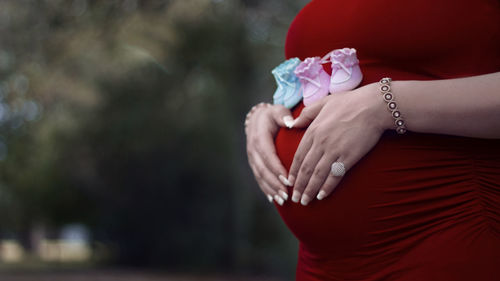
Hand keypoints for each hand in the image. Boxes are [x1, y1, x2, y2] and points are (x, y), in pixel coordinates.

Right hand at [245, 103, 294, 204]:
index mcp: (259, 137)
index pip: (268, 155)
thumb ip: (283, 115)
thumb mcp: (278, 111)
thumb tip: (290, 123)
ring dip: (270, 189)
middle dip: (274, 184)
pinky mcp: (253, 164)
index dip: (276, 169)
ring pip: (260, 176)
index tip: (288, 180)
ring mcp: (252, 158)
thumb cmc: (273, 115)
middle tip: (287, 195)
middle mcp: (253, 149)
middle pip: (263, 169)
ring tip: (282, 200)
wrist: (258, 119)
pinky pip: (258, 178)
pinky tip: (273, 199)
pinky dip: (265, 189)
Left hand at [287, 83, 390, 204]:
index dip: (294, 171)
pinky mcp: (349, 157)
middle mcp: (321, 142)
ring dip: (310, 190)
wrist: (373, 106)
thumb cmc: (350, 102)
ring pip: (318, 175)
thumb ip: (306, 114)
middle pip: (306, 169)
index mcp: (313, 130)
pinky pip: (335, 175)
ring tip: (305, 202)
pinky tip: (322, 196)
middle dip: (299, 186)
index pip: (299, 156)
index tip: (290, 182)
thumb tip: (292, 123)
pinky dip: (327, 187)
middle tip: (295, 198)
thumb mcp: (323, 103)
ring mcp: (335, 150)